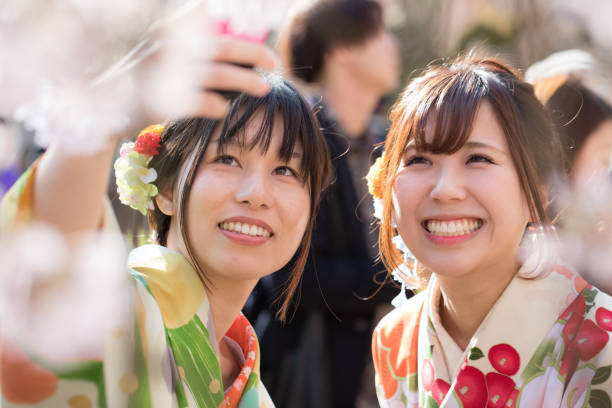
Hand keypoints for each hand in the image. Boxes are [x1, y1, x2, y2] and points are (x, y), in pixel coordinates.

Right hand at [135, 5, 276, 121]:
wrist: (104, 106)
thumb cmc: (139, 80)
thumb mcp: (160, 53)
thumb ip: (186, 45)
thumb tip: (226, 51)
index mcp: (170, 34)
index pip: (208, 21)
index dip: (235, 27)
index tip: (256, 35)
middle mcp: (170, 50)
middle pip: (220, 48)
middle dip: (252, 54)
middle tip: (273, 63)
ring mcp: (168, 74)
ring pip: (217, 74)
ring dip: (245, 80)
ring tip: (264, 88)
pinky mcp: (165, 101)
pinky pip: (200, 101)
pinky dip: (216, 104)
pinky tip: (224, 109)